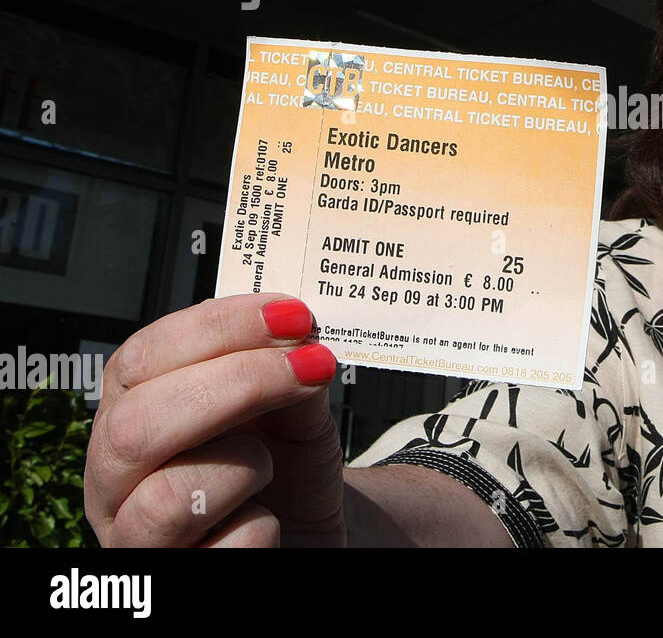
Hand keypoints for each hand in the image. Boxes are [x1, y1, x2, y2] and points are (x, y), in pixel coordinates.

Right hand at [85, 293, 343, 546]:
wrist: (309, 531)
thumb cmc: (286, 464)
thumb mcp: (290, 407)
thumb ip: (287, 370)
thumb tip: (298, 338)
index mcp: (129, 414)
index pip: (141, 359)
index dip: (217, 329)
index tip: (291, 315)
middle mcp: (115, 480)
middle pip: (135, 425)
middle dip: (237, 384)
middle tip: (311, 366)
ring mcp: (137, 540)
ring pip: (164, 501)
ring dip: (243, 466)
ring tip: (270, 464)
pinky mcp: (175, 582)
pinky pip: (217, 556)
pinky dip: (260, 530)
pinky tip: (271, 520)